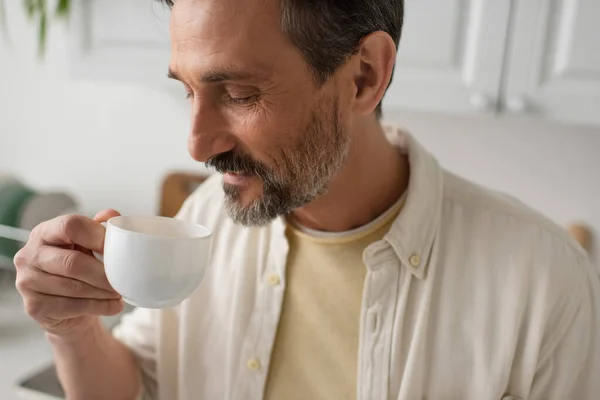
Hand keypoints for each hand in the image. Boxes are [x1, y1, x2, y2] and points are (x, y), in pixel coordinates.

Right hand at [14, 209, 124, 337]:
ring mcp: (27, 282)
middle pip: (73, 262)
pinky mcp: (34, 306)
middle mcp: (29, 255)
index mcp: (44, 232)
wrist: (66, 307)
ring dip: (104, 292)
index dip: (98, 237)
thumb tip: (111, 215)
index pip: (70, 226)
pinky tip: (112, 305)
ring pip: (74, 287)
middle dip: (104, 273)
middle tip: (123, 280)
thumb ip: (100, 228)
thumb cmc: (78, 269)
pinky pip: (72, 306)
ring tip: (120, 292)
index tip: (117, 249)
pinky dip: (99, 306)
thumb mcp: (88, 244)